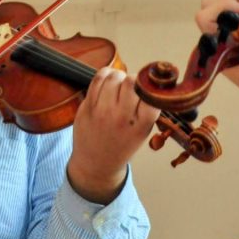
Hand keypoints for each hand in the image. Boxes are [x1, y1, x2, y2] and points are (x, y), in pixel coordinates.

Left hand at [67, 67, 160, 203]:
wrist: (96, 164)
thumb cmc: (122, 145)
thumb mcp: (143, 132)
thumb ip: (147, 109)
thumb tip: (149, 79)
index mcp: (140, 125)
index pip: (151, 94)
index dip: (150, 87)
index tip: (148, 89)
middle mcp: (122, 118)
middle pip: (132, 81)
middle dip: (134, 79)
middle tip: (132, 87)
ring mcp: (103, 112)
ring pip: (114, 77)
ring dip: (119, 76)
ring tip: (119, 84)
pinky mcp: (87, 107)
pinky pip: (97, 79)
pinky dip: (105, 74)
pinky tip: (108, 81)